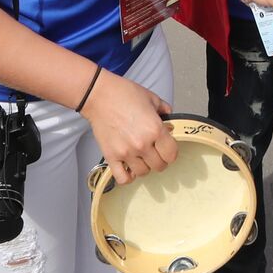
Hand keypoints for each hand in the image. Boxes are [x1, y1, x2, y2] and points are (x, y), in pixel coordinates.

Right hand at [82, 70, 175, 185]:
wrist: (99, 96)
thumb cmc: (125, 94)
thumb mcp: (152, 98)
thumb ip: (165, 111)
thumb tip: (171, 122)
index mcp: (156, 129)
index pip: (172, 154)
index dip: (172, 152)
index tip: (168, 148)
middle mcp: (142, 144)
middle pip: (159, 166)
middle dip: (160, 160)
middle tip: (156, 152)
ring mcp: (126, 152)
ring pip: (143, 172)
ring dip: (145, 166)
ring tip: (142, 157)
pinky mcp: (110, 156)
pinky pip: (122, 178)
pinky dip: (128, 177)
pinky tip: (129, 167)